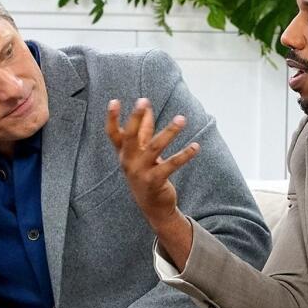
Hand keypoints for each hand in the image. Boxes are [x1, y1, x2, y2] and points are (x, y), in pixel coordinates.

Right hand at [106, 98, 198, 268]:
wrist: (153, 207)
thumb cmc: (146, 174)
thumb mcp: (142, 153)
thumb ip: (144, 130)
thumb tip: (148, 107)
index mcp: (124, 153)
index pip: (114, 134)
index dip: (112, 118)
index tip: (114, 101)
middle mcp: (128, 162)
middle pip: (130, 137)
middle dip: (136, 118)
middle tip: (143, 101)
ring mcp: (140, 172)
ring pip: (155, 147)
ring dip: (169, 132)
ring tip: (181, 119)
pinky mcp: (155, 181)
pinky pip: (171, 165)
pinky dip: (184, 155)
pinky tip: (195, 146)